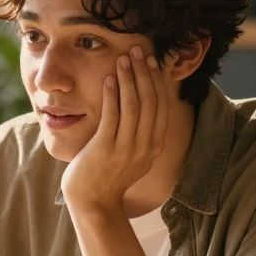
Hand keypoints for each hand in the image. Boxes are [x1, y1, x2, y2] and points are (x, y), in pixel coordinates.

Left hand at [59, 45, 168, 211]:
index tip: (153, 61)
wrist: (94, 204)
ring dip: (129, 78)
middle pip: (150, 101)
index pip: (161, 106)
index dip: (158, 81)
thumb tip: (142, 109)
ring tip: (124, 58)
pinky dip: (112, 94)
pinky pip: (112, 116)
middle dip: (144, 72)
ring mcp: (127, 148)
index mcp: (154, 146)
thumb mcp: (133, 157)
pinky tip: (108, 78)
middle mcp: (145, 146)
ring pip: (133, 105)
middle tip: (138, 50)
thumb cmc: (108, 178)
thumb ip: (140, 135)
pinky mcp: (106, 149)